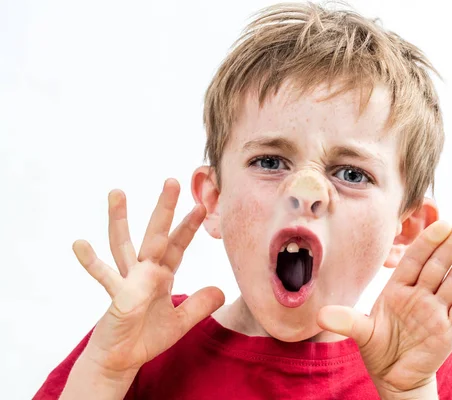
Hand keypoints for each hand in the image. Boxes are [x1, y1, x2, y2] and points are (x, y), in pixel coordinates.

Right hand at [72, 178, 224, 375]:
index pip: (177, 246)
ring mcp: (127, 281)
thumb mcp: (179, 323)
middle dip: (164, 209)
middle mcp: (143, 272)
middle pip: (155, 235)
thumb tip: (221, 290)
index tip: (202, 206)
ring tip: (118, 191)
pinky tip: (80, 243)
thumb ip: (198, 306)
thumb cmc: (145, 338)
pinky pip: (104, 277)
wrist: (118, 359)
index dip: (189, 227)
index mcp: (161, 276)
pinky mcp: (117, 297)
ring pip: (123, 245)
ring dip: (121, 220)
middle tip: (171, 181)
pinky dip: (91, 261)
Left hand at [317, 218, 451, 395]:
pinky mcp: (449, 329)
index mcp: (398, 288)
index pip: (414, 260)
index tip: (439, 224)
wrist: (395, 378)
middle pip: (438, 264)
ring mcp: (436, 311)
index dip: (426, 242)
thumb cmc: (378, 349)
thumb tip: (322, 315)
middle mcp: (419, 295)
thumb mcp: (361, 333)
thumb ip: (346, 321)